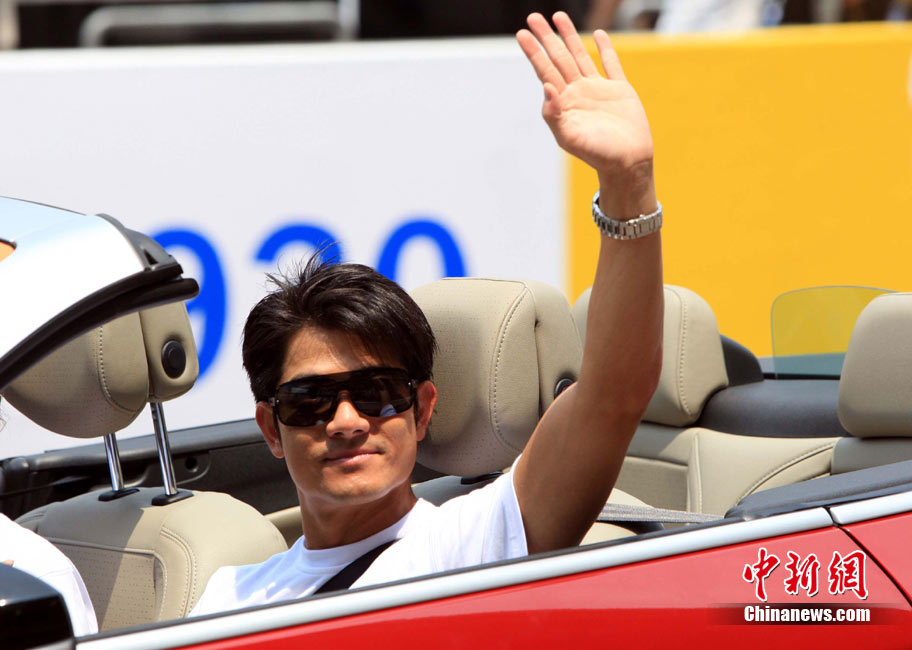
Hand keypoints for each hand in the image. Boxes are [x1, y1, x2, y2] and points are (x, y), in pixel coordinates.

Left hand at [517, 12, 653, 178]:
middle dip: (546, 38)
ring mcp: (598, 90)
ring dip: (569, 37)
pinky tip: (598, 35)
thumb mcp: (570, 139)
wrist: (628, 162)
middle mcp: (578, 93)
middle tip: (533, 17)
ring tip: (558, 16)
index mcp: (564, 103)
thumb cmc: (598, 155)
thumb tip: (545, 87)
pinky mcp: (619, 90)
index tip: (522, 33)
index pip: (545, 71)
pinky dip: (604, 49)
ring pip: (580, 56)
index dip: (534, 52)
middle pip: (559, 58)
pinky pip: (610, 64)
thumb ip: (554, 115)